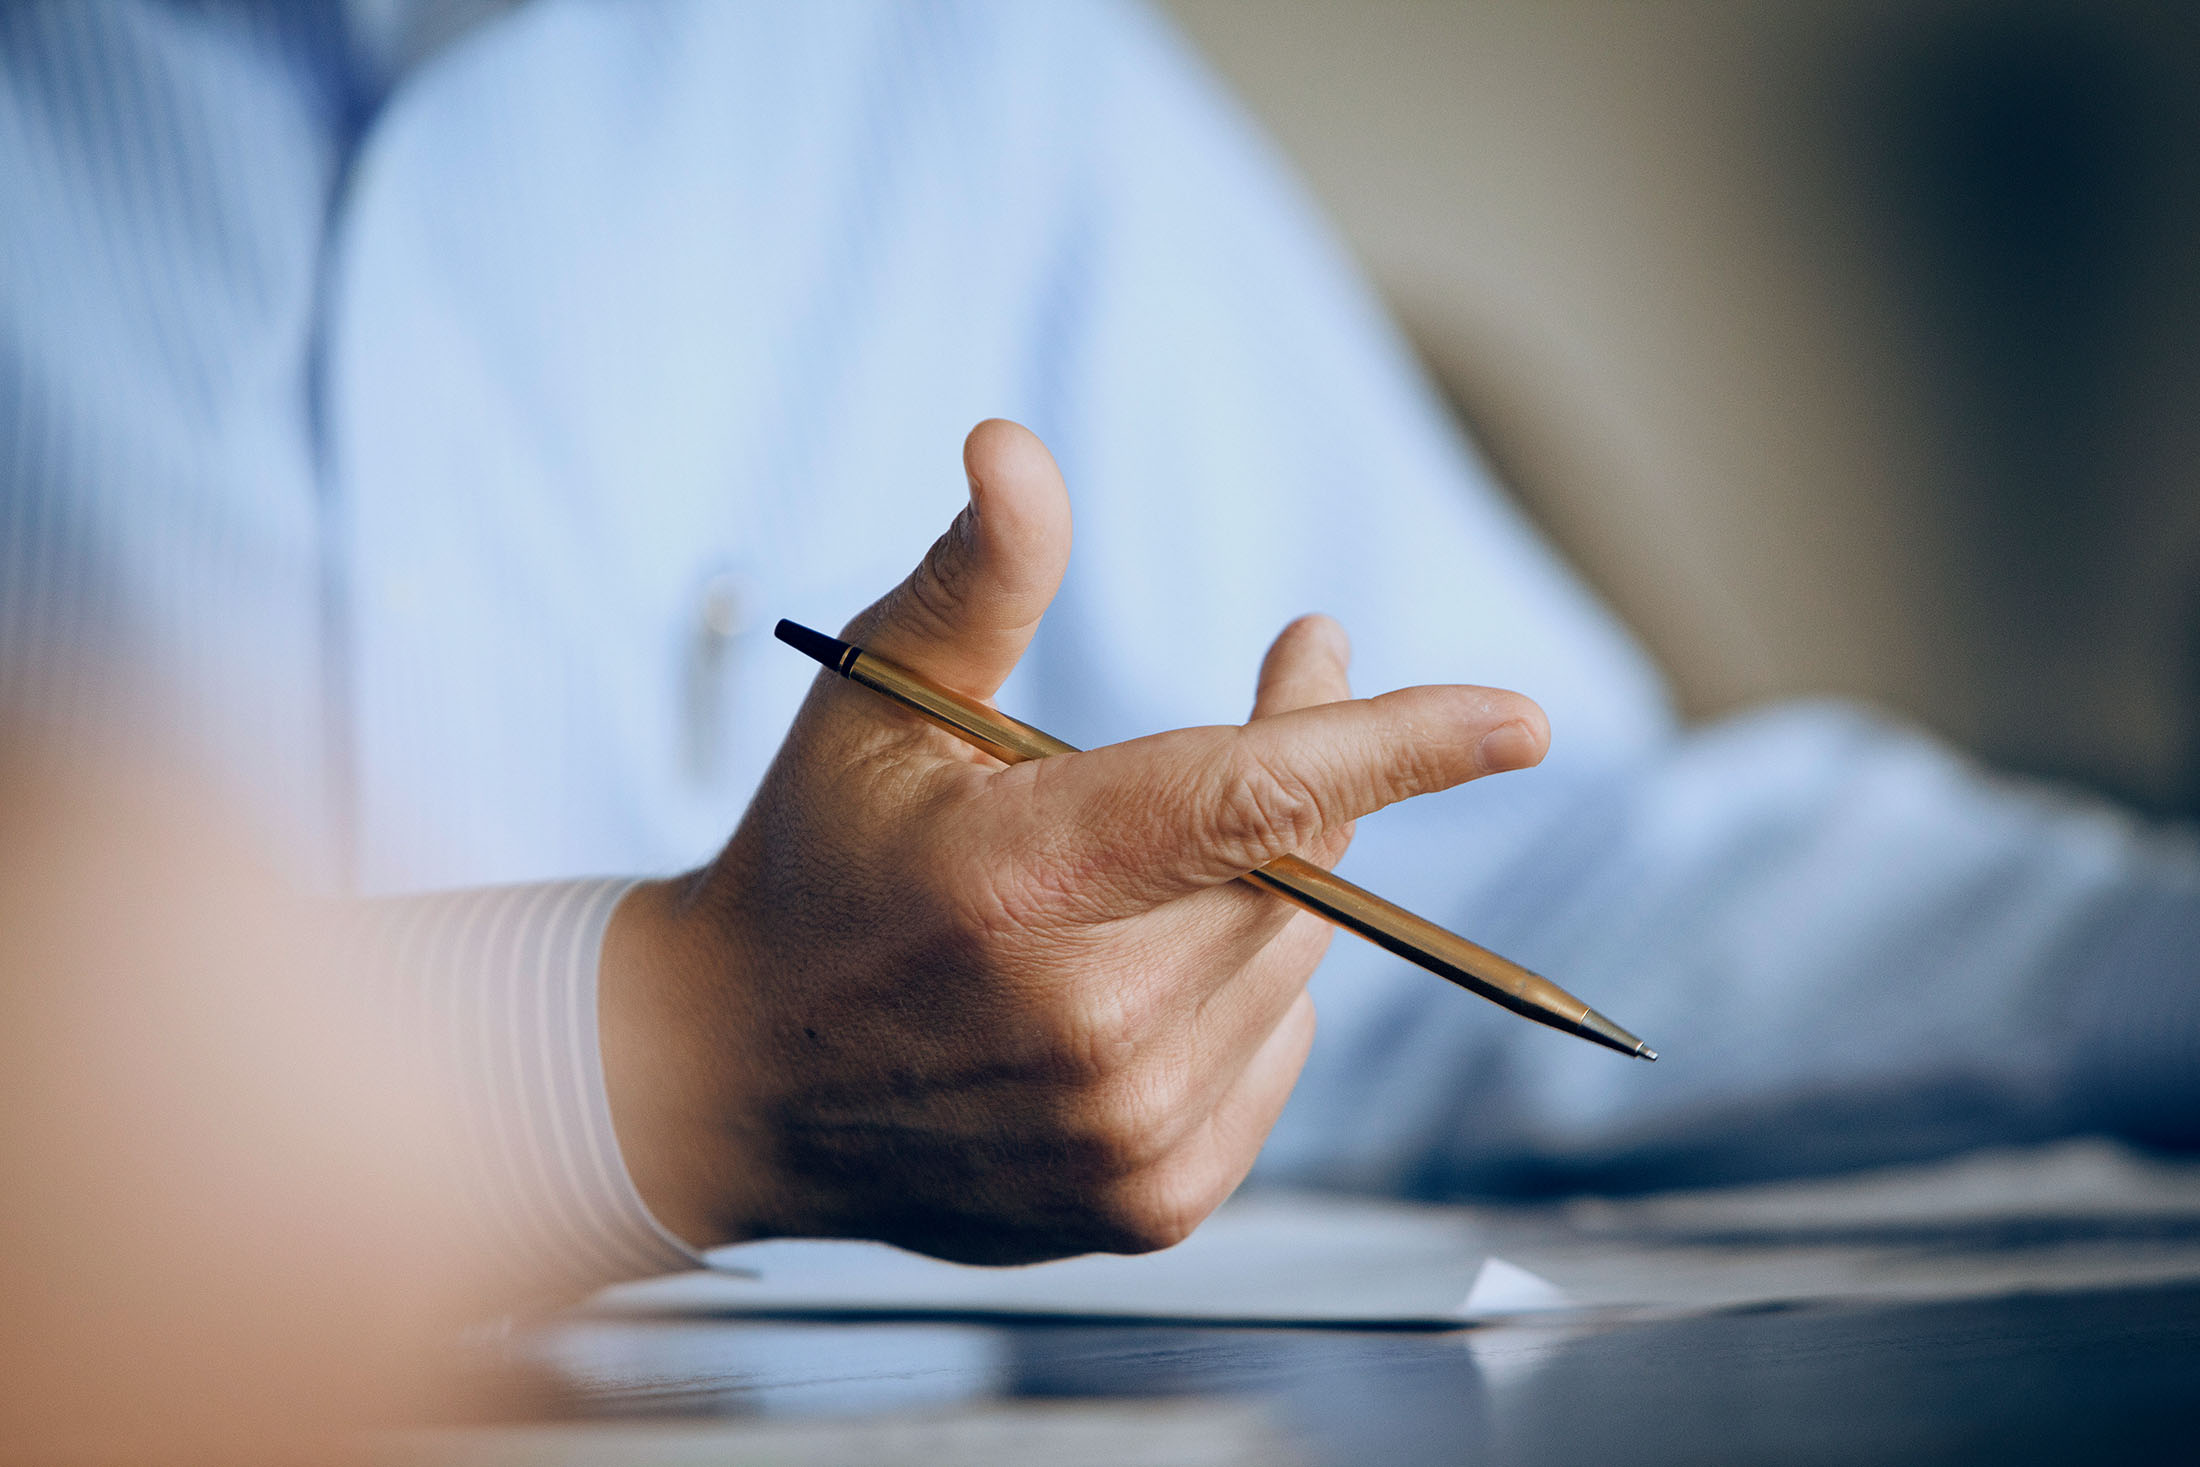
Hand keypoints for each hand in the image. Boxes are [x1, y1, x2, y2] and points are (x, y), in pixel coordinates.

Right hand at [600, 420, 1547, 1262]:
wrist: (735, 1078)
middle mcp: (1085, 1022)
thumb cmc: (816, 863)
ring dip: (1267, 888)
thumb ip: (979, 578)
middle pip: (1295, 875)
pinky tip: (1148, 970)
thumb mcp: (876, 704)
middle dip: (1312, 772)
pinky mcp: (1147, 1200)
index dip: (1395, 749)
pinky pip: (1277, 1058)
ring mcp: (1121, 1129)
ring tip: (1148, 864)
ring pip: (1296, 966)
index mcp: (1020, 883)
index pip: (1251, 804)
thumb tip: (1016, 444)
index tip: (1522, 722)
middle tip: (1288, 681)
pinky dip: (1247, 992)